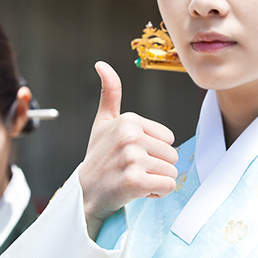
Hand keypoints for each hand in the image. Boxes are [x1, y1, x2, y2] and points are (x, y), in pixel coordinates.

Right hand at [78, 61, 177, 239]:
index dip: (154, 150)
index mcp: (128, 120)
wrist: (84, 194)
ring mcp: (132, 158)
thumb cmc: (98, 158)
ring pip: (171, 171)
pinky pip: (168, 186)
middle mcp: (130, 136)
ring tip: (134, 180)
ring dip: (157, 181)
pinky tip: (138, 192)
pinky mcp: (135, 181)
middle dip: (157, 167)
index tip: (132, 156)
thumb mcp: (103, 122)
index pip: (168, 138)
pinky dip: (158, 193)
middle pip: (173, 154)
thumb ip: (109, 93)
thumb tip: (101, 64)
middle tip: (132, 170)